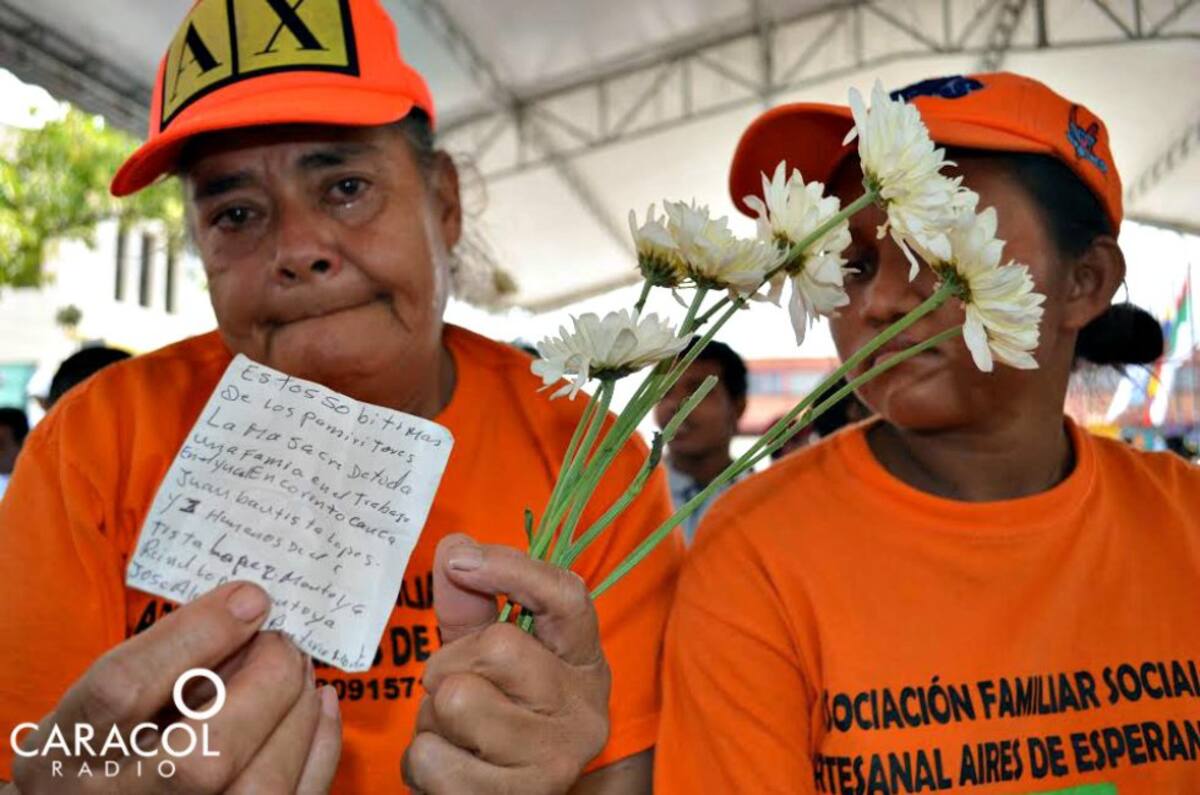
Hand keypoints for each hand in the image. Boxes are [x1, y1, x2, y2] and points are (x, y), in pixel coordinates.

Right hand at [9, 582, 341, 793]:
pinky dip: (318, 748)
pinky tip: (318, 705)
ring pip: (258, 788)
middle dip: (265, 685)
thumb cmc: (101, 748)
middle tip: (283, 643)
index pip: (121, 692)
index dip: (196, 636)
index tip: (250, 599)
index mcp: (65, 754)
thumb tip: (248, 610)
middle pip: (202, 756)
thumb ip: (158, 663)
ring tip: (300, 671)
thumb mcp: (95, 704)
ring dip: (297, 716)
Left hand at [402, 534, 610, 794]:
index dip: (514, 569)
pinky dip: (420, 763)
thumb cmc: (496, 716)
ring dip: (432, 718)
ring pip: (458, 701)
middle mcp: (584, 710)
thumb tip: (454, 546)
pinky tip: (449, 769)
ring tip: (454, 734)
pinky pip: (432, 758)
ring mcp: (555, 760)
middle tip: (453, 690)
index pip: (568, 597)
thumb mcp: (485, 655)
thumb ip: (471, 602)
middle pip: (499, 646)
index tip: (460, 559)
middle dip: (449, 664)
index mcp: (584, 661)